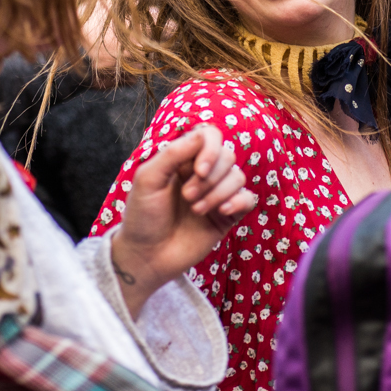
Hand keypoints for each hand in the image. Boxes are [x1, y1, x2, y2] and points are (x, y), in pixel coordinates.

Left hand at [110, 125, 255, 317]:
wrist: (147, 255)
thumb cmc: (142, 216)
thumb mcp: (148, 180)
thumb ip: (173, 154)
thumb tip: (201, 135)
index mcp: (183, 159)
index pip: (210, 136)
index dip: (211, 148)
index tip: (199, 169)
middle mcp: (203, 173)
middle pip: (227, 155)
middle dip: (210, 177)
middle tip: (187, 197)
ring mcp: (217, 194)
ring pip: (238, 176)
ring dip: (218, 193)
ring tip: (195, 210)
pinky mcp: (227, 216)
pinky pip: (248, 198)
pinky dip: (239, 201)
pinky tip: (222, 212)